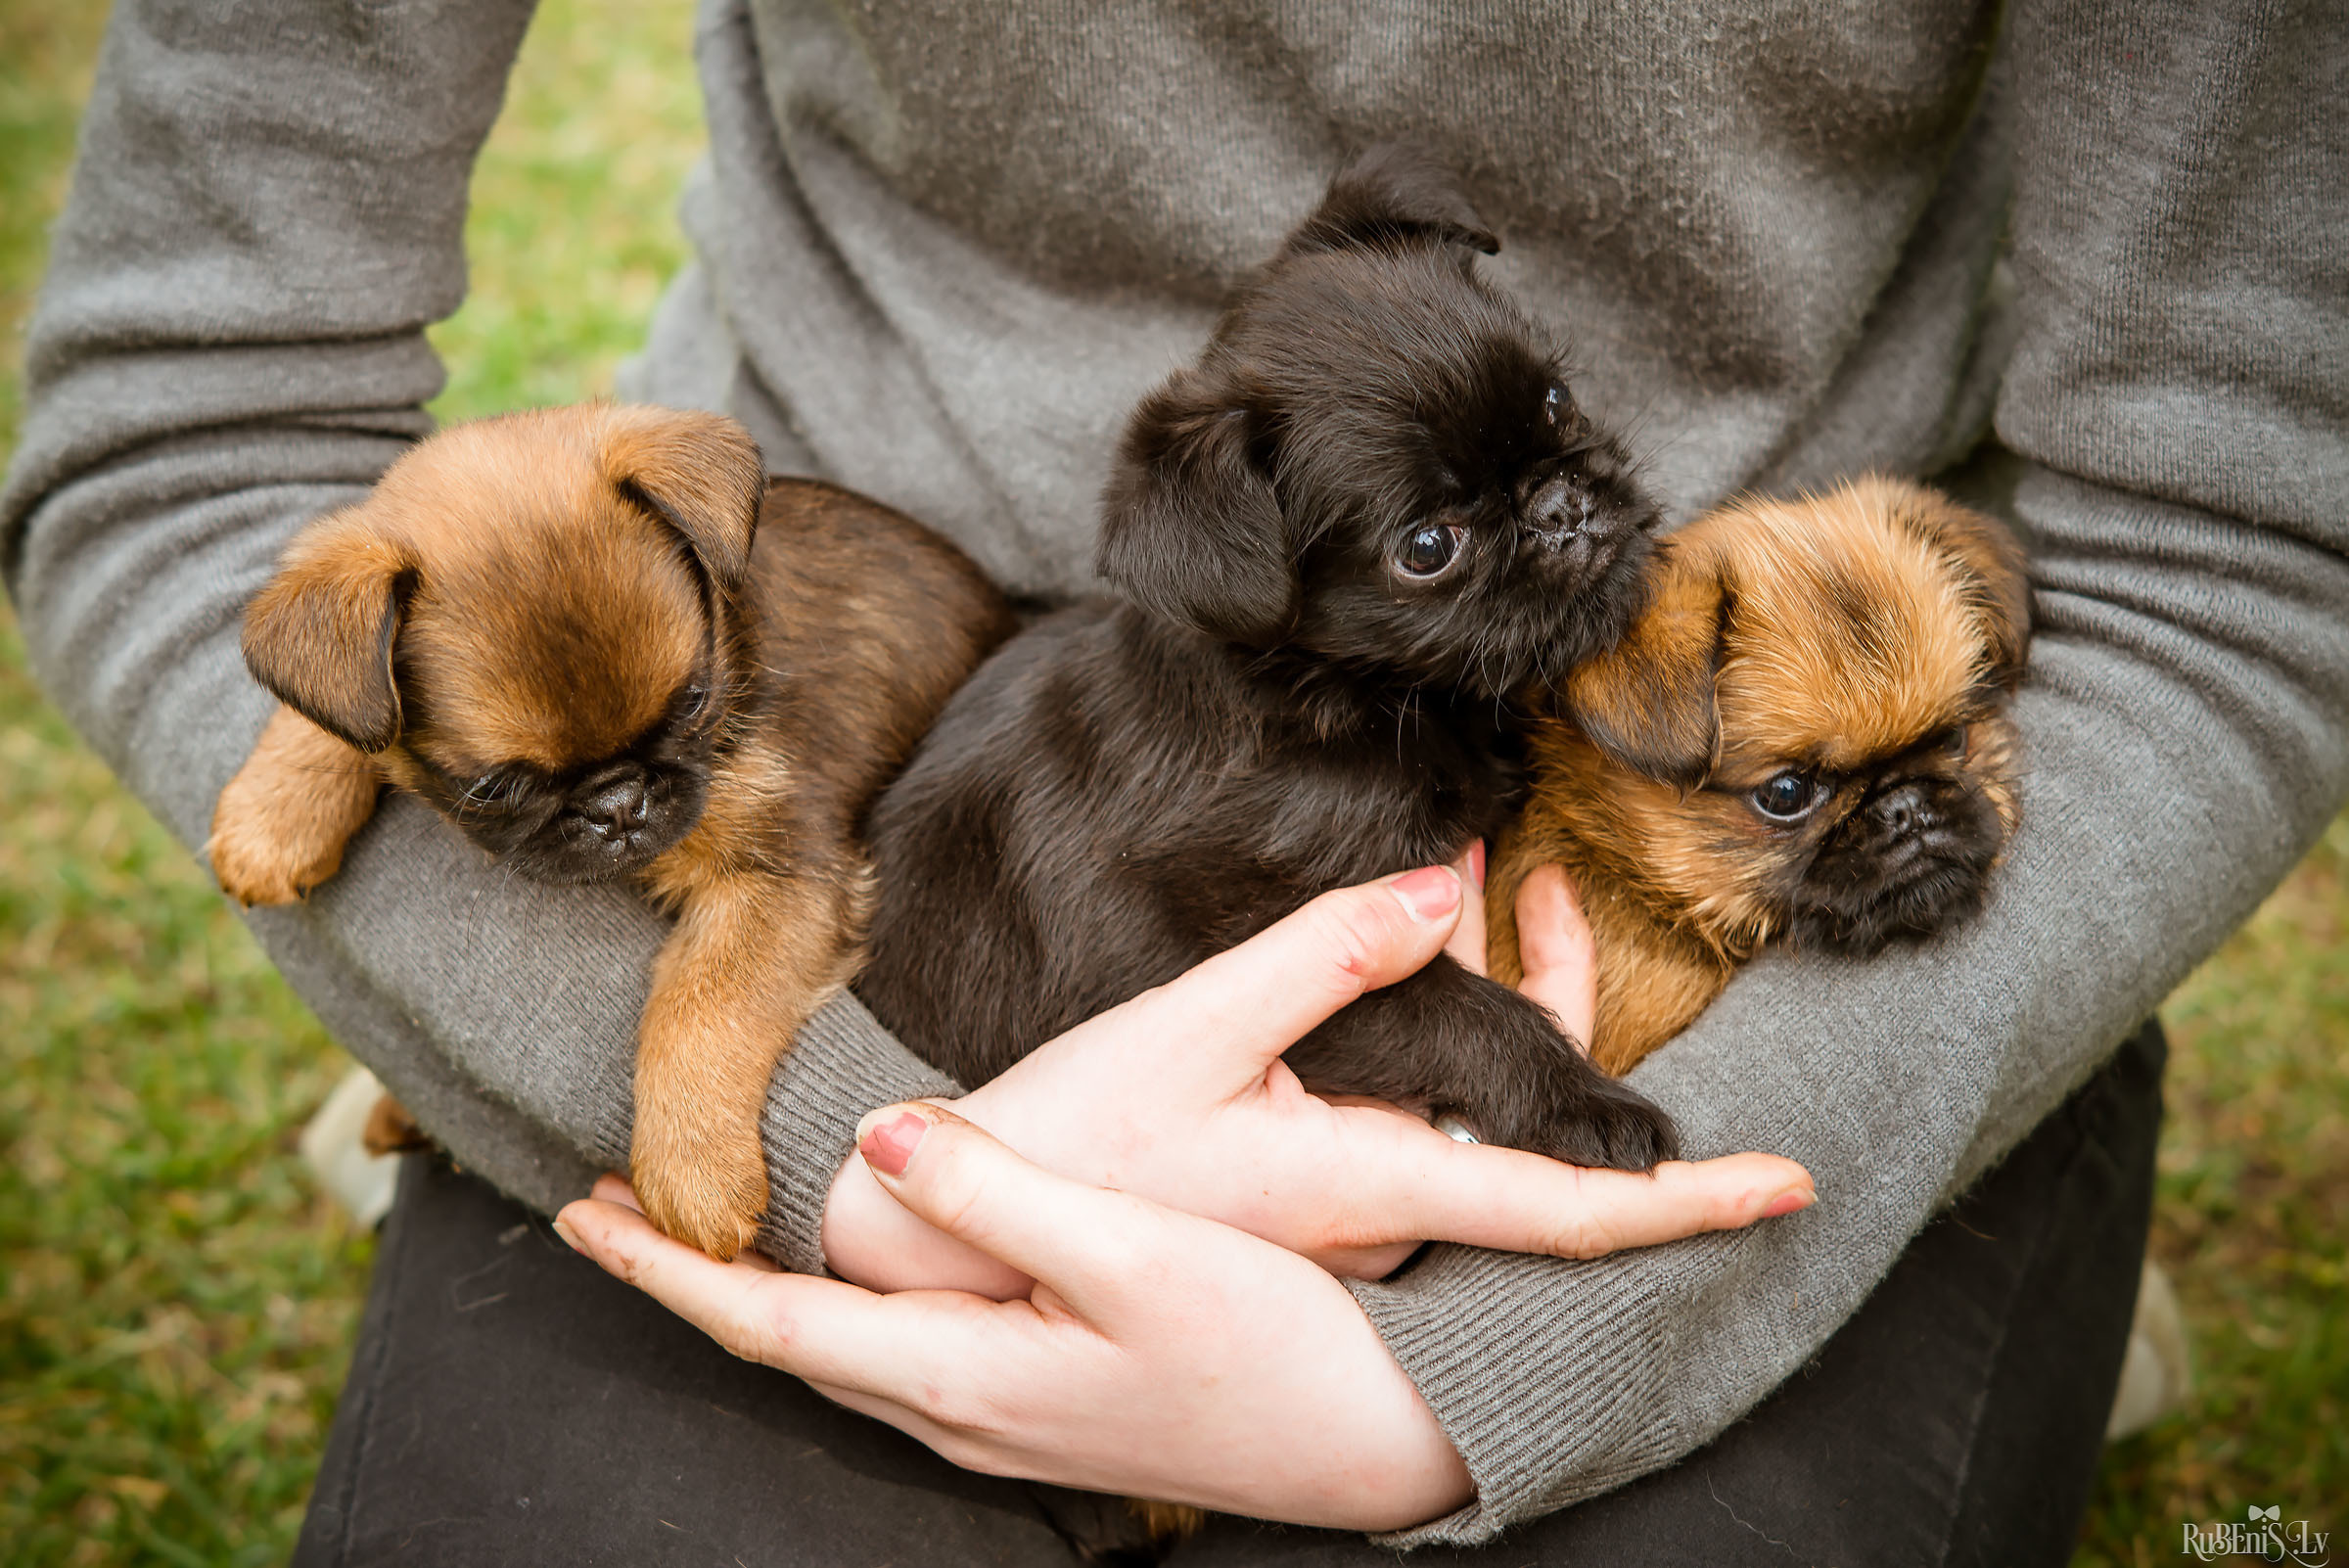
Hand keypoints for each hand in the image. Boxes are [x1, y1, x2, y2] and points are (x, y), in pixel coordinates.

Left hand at [557, 1106, 1478, 1529]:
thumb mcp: (1134, 1255)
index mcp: (962, 1373)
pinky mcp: (1041, 1407)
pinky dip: (839, 1309)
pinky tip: (852, 1276)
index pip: (771, 1323)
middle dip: (690, 1280)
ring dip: (759, 1295)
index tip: (583, 1213)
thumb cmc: (1267, 1346)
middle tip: (609, 1211)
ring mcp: (1001, 1421)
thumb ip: (996, 1196)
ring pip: (840, 1354)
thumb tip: (876, 1141)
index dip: (668, 1267)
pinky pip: (896, 1357)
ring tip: (702, 1236)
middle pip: (786, 1344)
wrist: (1371, 1439)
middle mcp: (962, 1412)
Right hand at [822, 857, 1811, 1295]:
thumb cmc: (1073, 1143)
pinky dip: (1432, 1034)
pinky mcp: (1300, 1201)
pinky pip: (1411, 1122)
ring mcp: (1340, 1220)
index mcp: (1372, 1183)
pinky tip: (1399, 956)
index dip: (1690, 1199)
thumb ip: (1326, 952)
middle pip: (1530, 1125)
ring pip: (1469, 1113)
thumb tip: (1441, 883)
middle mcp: (1376, 1218)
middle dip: (1565, 992)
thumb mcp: (1194, 1027)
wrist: (967, 1236)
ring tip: (1482, 879)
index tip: (1792, 1188)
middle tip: (1552, 879)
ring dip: (1496, 995)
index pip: (1570, 1203)